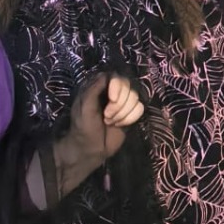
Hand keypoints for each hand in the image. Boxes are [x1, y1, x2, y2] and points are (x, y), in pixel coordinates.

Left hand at [55, 73, 144, 190]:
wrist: (91, 148)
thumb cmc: (84, 126)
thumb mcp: (84, 107)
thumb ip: (94, 89)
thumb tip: (106, 75)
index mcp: (99, 87)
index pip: (115, 77)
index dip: (117, 87)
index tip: (112, 100)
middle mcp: (113, 91)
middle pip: (128, 86)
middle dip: (119, 104)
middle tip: (107, 116)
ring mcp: (123, 102)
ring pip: (135, 98)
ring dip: (123, 113)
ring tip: (110, 122)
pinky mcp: (131, 113)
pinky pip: (140, 108)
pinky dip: (130, 118)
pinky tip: (119, 125)